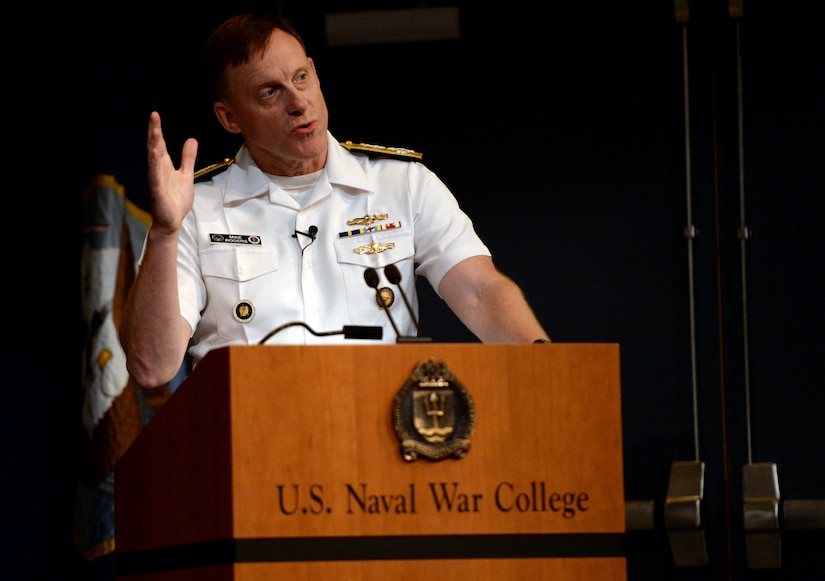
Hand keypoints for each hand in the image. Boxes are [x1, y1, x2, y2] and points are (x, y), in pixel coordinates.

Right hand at [146, 111, 197, 234]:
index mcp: (164, 166)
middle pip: (155, 147)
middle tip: (153, 115)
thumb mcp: (186, 175)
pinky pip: (156, 176)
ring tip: (155, 130)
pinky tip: (155, 154)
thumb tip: (192, 139)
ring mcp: (157, 180)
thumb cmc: (176, 200)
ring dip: (154, 145)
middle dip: (154, 132)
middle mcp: (158, 170)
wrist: (172, 221)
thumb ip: (188, 158)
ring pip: (154, 159)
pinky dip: (155, 165)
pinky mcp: (158, 191)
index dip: (157, 129)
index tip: (155, 114)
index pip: (160, 144)